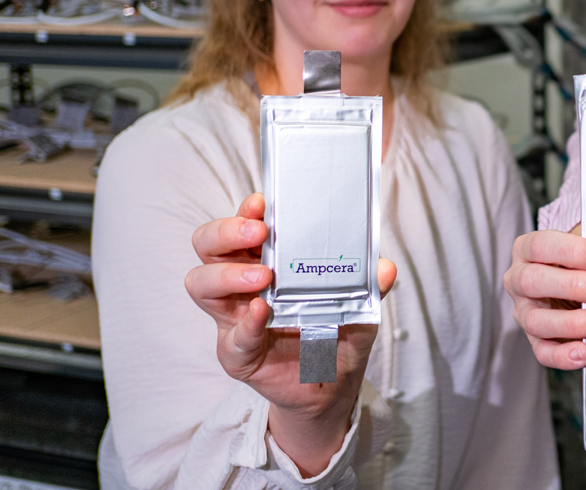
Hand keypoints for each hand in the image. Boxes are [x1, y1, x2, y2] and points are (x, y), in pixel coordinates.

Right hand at [186, 192, 395, 475]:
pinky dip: (245, 323)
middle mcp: (241, 282)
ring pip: (201, 284)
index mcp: (266, 258)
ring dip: (228, 274)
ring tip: (263, 277)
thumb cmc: (337, 331)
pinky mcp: (237, 354)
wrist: (333, 385)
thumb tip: (384, 267)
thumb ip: (368, 284)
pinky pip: (232, 337)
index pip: (241, 225)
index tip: (262, 201)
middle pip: (208, 245)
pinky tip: (260, 313)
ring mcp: (233, 317)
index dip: (245, 210)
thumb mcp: (360, 302)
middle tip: (259, 232)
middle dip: (227, 231)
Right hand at [503, 226, 585, 369]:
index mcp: (527, 249)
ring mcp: (524, 312)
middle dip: (576, 285)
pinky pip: (543, 352)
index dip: (575, 251)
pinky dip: (564, 355)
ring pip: (537, 320)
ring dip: (574, 322)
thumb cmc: (583, 260)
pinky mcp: (535, 340)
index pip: (542, 245)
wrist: (581, 281)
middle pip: (534, 281)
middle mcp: (518, 280)